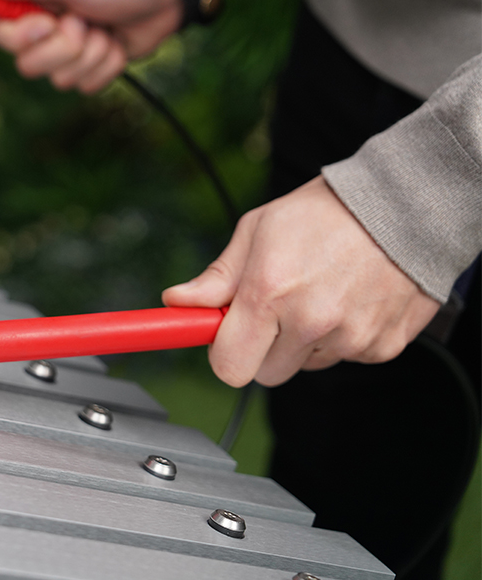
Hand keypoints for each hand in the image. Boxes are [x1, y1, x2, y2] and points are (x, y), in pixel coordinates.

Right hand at [0, 0, 182, 92]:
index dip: (15, 36)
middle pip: (26, 64)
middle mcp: (40, 26)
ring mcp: (63, 50)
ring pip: (59, 80)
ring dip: (91, 53)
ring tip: (104, 26)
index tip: (44, 23)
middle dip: (65, 46)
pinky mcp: (86, 67)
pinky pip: (85, 86)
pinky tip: (116, 41)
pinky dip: (107, 65)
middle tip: (84, 19)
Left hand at [162, 176, 440, 386]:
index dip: (224, 353)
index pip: (229, 366)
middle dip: (263, 347)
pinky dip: (343, 337)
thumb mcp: (257, 230)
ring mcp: (350, 338)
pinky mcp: (383, 347)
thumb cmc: (323, 213)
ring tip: (320, 292)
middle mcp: (310, 321)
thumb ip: (217, 278)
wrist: (403, 206)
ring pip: (306, 365)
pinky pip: (346, 358)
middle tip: (276, 309)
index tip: (226, 338)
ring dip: (305, 341)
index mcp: (269, 292)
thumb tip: (176, 302)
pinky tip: (350, 299)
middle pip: (266, 373)